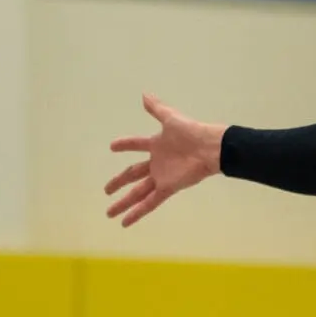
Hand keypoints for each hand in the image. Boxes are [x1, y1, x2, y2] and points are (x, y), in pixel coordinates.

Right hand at [105, 95, 225, 227]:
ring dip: (124, 203)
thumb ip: (157, 109)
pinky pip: (150, 202)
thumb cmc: (191, 132)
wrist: (210, 148)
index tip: (112, 146)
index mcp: (156, 144)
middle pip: (132, 175)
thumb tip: (144, 94)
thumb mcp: (171, 118)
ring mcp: (161, 177)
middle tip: (105, 190)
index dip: (125, 145)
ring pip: (138, 193)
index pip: (136, 144)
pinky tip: (125, 221)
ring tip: (109, 213)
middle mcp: (157, 163)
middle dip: (118, 182)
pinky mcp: (168, 188)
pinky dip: (138, 212)